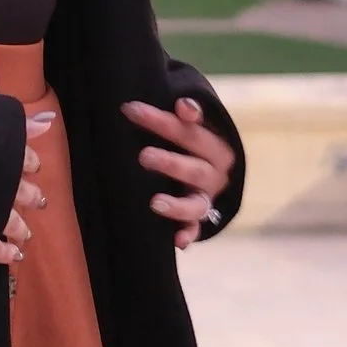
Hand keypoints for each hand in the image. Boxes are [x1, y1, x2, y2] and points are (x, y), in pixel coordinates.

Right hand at [0, 116, 51, 271]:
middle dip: (31, 197)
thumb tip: (50, 121)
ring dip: (21, 229)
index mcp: (4, 153)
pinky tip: (13, 254)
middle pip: (25, 193)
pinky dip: (5, 252)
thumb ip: (17, 124)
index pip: (27, 159)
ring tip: (26, 234)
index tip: (31, 167)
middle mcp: (2, 182)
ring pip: (14, 223)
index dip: (29, 163)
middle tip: (37, 201)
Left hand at [122, 93, 235, 243]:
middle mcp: (215, 173)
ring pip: (197, 203)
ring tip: (155, 202)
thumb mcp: (189, 123)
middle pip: (195, 168)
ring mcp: (207, 198)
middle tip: (143, 156)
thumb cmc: (188, 139)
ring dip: (178, 205)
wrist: (210, 168)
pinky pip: (195, 230)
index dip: (161, 121)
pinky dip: (188, 234)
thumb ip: (186, 114)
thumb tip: (184, 106)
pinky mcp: (198, 219)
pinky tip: (177, 240)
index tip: (130, 110)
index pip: (190, 130)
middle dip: (170, 162)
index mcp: (215, 145)